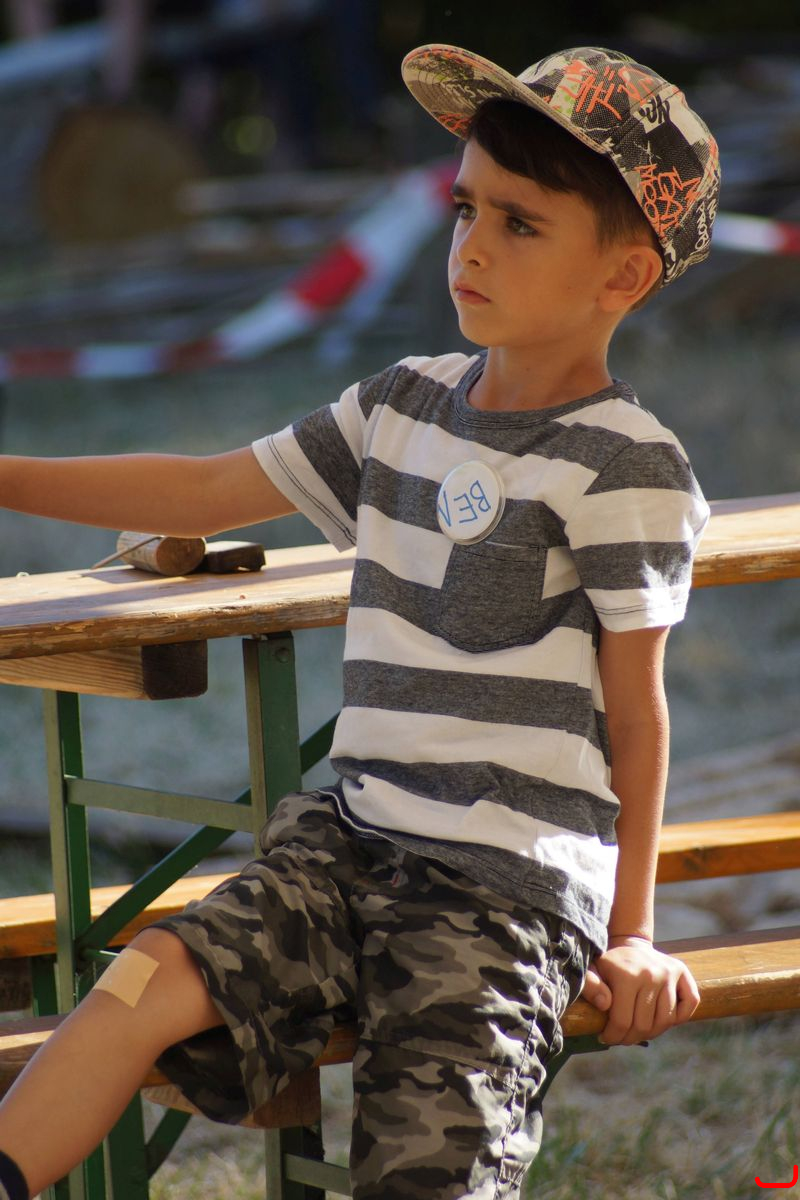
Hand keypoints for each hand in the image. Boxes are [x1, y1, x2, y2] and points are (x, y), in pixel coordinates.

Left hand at [580, 936, 700, 1045]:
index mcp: (627, 976)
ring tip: (638, 1030)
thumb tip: (604, 1004)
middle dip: (630, 1038)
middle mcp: (652, 974)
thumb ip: (590, 986)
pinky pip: (690, 1003)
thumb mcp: (592, 971)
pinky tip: (661, 1017)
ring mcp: (669, 973)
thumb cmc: (610, 965)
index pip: (623, 1021)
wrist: (630, 943)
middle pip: (645, 1025)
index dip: (613, 1036)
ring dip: (652, 1032)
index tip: (606, 1037)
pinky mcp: (682, 972)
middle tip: (621, 1037)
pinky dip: (680, 1016)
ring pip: (666, 1020)